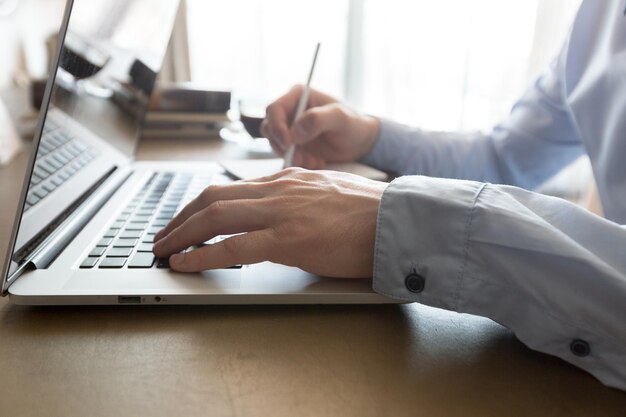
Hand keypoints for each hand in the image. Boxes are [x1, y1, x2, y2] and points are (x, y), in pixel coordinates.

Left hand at [152, 168, 386, 277]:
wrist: (399, 221)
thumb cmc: (370, 214)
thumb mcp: (327, 196)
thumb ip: (299, 201)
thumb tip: (280, 217)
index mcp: (289, 179)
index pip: (232, 187)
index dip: (201, 204)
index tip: (187, 218)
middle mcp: (279, 189)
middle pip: (213, 197)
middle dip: (181, 217)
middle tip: (162, 235)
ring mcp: (282, 212)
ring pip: (216, 216)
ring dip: (182, 233)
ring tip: (163, 249)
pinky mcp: (288, 238)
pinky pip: (233, 246)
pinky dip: (202, 255)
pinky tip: (185, 263)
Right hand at [261, 86, 379, 168]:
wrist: (359, 143)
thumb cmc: (353, 124)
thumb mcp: (340, 118)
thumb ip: (318, 119)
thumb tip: (295, 132)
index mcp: (298, 95)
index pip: (274, 109)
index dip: (277, 127)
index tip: (288, 144)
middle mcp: (290, 110)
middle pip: (270, 127)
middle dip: (283, 145)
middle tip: (301, 157)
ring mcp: (290, 128)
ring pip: (275, 144)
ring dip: (292, 156)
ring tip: (314, 161)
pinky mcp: (293, 144)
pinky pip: (285, 155)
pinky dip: (298, 162)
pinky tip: (316, 162)